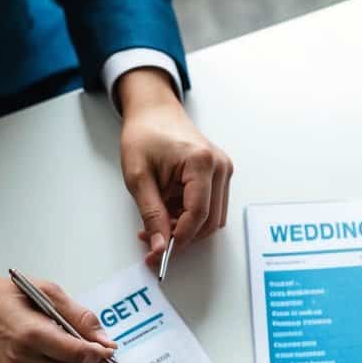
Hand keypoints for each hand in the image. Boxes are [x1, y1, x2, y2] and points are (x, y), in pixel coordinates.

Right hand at [0, 275, 115, 362]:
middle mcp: (21, 359)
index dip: (100, 355)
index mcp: (30, 333)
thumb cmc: (2, 297)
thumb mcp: (45, 292)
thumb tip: (103, 339)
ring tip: (86, 357)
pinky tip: (63, 362)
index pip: (77, 355)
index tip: (109, 348)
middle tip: (105, 358)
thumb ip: (78, 316)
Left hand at [117, 69, 234, 271]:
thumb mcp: (138, 177)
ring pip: (212, 219)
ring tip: (159, 220)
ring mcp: (223, 171)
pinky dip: (190, 217)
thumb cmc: (145, 134)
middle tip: (154, 239)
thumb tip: (159, 246)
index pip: (198, 214)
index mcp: (201, 162)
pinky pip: (211, 208)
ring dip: (186, 228)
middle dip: (182, 236)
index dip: (180, 237)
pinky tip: (170, 210)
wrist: (153, 111)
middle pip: (210, 221)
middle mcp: (219, 167)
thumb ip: (151, 214)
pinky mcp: (220, 176)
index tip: (160, 251)